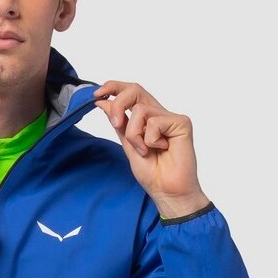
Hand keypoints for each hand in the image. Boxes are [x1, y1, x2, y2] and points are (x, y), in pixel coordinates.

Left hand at [93, 81, 209, 216]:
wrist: (166, 190)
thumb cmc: (152, 172)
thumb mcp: (127, 145)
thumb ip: (118, 123)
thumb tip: (102, 102)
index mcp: (146, 118)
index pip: (131, 92)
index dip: (113, 87)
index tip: (96, 95)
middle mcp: (158, 114)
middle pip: (135, 90)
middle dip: (118, 104)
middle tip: (115, 125)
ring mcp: (170, 117)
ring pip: (139, 110)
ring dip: (134, 135)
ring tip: (145, 151)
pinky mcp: (181, 122)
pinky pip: (154, 122)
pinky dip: (150, 140)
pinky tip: (162, 149)